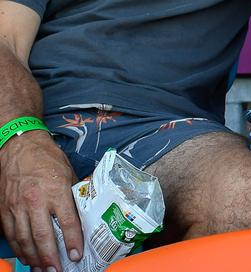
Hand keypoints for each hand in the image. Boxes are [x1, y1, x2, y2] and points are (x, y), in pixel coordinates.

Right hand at [0, 132, 82, 270]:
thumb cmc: (47, 159)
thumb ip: (74, 195)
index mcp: (55, 191)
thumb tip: (87, 213)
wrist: (19, 148)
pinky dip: (19, 248)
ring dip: (34, 257)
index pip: (66, 222)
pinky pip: (11, 234)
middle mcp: (35, 201)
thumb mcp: (68, 174)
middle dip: (51, 257)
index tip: (76, 255)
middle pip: (43, 236)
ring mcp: (16, 206)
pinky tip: (27, 257)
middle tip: (58, 270)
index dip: (72, 241)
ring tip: (43, 269)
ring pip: (24, 239)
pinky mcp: (4, 209)